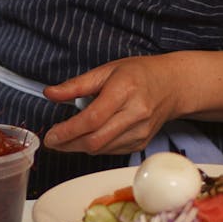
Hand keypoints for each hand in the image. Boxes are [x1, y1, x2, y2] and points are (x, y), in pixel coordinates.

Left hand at [42, 55, 186, 155]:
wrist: (171, 85)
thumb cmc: (139, 74)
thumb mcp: (106, 70)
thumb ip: (76, 85)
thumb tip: (50, 93)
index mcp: (125, 89)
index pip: (93, 118)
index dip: (68, 131)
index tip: (51, 136)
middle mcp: (136, 113)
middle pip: (96, 139)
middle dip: (69, 144)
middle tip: (53, 140)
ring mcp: (141, 131)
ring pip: (102, 149)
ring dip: (80, 147)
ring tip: (67, 138)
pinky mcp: (142, 143)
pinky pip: (111, 151)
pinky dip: (96, 147)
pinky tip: (89, 137)